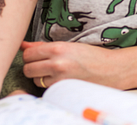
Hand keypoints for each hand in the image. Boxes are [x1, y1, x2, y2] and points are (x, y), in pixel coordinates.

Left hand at [20, 40, 136, 89]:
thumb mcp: (70, 46)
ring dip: (42, 78)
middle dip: (34, 68)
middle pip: (28, 69)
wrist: (112, 69)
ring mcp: (59, 78)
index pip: (28, 54)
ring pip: (35, 80)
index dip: (32, 56)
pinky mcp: (63, 90)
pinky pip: (46, 88)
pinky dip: (51, 85)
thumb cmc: (93, 56)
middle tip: (46, 66)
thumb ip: (44, 46)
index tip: (39, 57)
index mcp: (58, 48)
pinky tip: (62, 80)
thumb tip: (23, 45)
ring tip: (57, 73)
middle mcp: (57, 63)